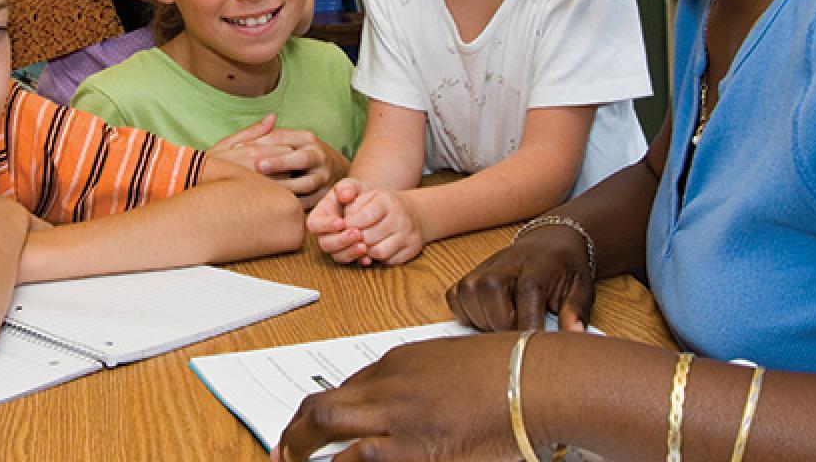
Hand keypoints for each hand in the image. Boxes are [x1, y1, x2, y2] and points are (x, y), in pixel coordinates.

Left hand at [209, 118, 344, 208]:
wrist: (336, 170)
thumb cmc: (302, 152)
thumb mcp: (291, 139)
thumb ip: (268, 136)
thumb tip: (240, 141)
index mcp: (306, 138)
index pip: (282, 137)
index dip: (260, 142)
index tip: (237, 149)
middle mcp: (318, 156)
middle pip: (301, 158)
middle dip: (279, 162)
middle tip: (258, 165)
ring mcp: (323, 177)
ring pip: (306, 183)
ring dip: (286, 187)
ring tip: (265, 190)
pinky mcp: (323, 196)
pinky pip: (307, 203)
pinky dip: (292, 204)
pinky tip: (274, 206)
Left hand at [275, 332, 519, 461]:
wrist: (534, 377)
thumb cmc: (505, 371)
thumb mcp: (452, 366)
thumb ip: (421, 384)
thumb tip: (405, 407)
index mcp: (399, 363)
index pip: (342, 390)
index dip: (319, 416)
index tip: (307, 433)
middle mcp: (390, 387)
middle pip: (322, 408)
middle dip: (294, 434)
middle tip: (281, 455)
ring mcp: (400, 419)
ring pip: (331, 433)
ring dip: (305, 454)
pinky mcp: (416, 450)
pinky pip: (363, 461)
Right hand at [307, 179, 371, 264]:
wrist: (370, 205)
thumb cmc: (355, 194)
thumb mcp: (351, 185)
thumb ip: (346, 187)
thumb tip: (345, 194)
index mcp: (319, 217)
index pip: (314, 224)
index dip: (325, 225)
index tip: (341, 222)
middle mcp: (324, 234)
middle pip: (325, 243)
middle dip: (341, 240)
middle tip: (357, 233)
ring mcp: (336, 246)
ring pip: (337, 256)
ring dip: (350, 252)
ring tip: (364, 246)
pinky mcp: (349, 255)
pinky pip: (351, 263)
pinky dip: (359, 261)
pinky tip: (369, 258)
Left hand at [342, 187, 424, 265]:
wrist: (414, 210)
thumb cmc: (383, 205)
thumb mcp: (368, 196)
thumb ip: (352, 204)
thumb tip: (342, 223)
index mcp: (387, 201)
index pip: (366, 216)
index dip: (351, 224)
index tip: (345, 226)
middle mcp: (400, 217)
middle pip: (370, 237)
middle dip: (357, 239)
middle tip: (354, 238)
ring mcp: (409, 234)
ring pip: (380, 252)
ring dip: (368, 251)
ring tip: (365, 244)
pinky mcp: (413, 248)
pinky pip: (391, 261)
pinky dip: (381, 258)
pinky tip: (378, 248)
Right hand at [447, 224, 595, 332]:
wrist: (551, 242)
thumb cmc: (566, 269)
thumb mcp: (582, 288)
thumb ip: (576, 312)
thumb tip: (574, 335)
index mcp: (539, 264)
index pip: (528, 290)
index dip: (528, 322)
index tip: (532, 346)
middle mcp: (508, 261)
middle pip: (490, 288)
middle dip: (501, 322)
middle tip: (516, 334)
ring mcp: (487, 266)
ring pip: (468, 291)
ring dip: (481, 318)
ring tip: (502, 327)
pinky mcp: (473, 272)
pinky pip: (455, 294)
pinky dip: (464, 311)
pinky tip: (484, 319)